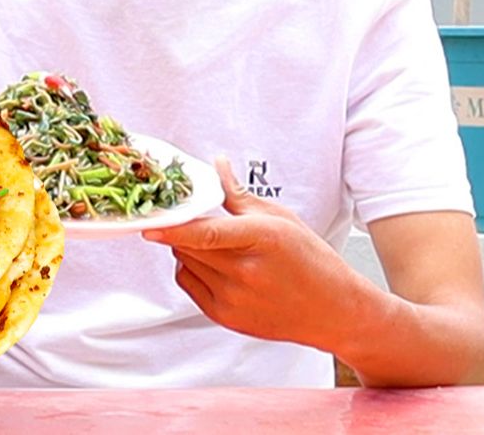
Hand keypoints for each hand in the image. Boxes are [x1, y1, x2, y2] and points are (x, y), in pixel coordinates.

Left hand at [141, 157, 366, 351]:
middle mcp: (246, 273)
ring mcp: (235, 299)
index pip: (208, 233)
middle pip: (189, 245)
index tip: (149, 224)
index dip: (174, 229)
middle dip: (182, 229)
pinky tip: (212, 263)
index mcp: (262, 240)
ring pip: (185, 263)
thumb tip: (217, 166)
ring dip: (186, 248)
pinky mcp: (226, 317)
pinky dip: (190, 269)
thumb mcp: (281, 219)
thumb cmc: (313, 261)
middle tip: (189, 218)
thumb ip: (239, 195)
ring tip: (213, 244)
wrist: (334, 311)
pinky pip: (188, 284)